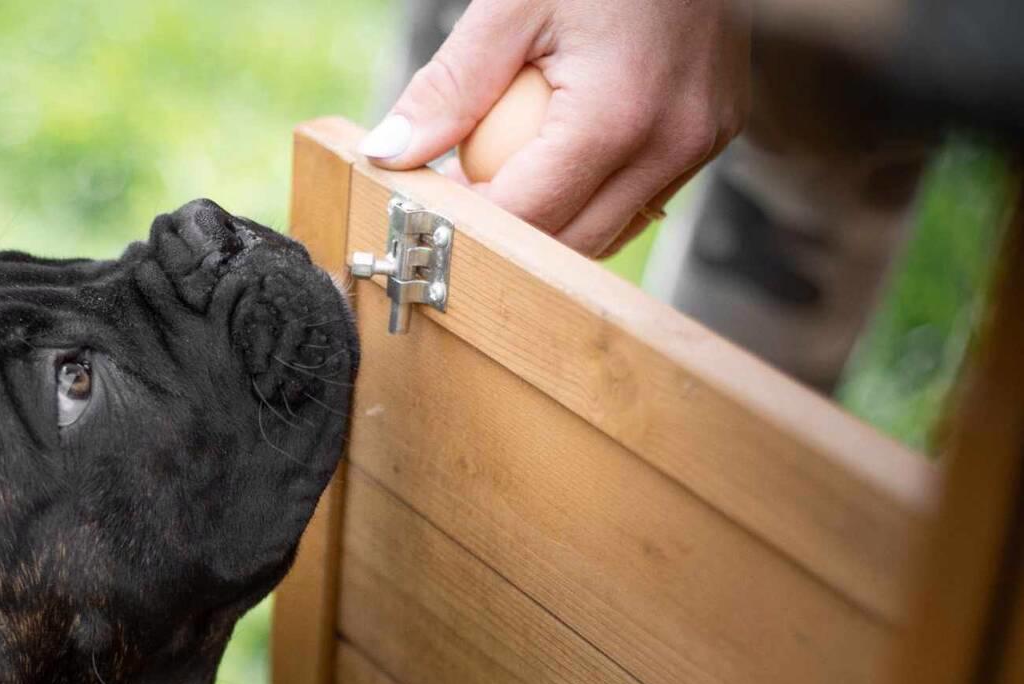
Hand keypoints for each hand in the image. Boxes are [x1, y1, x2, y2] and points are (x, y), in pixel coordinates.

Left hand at [360, 0, 751, 257]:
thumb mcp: (512, 6)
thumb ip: (450, 88)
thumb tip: (388, 154)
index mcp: (619, 117)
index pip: (527, 216)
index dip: (469, 224)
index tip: (430, 205)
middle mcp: (671, 145)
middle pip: (568, 243)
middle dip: (507, 236)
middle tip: (460, 193)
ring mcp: (700, 145)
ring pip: (609, 232)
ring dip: (552, 222)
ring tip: (504, 172)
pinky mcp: (713, 135)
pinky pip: (641, 199)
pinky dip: (595, 193)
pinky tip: (558, 158)